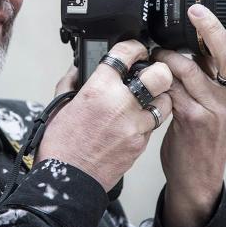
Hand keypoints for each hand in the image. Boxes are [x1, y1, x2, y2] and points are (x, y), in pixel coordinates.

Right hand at [37, 40, 173, 190]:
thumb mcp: (60, 104)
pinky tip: (134, 120)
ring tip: (145, 98)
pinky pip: (154, 124)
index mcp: (99, 88)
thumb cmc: (62, 145)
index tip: (136, 49)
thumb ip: (72, 81)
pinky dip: (148, 119)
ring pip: (165, 101)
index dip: (135, 46)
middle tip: (151, 72)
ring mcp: (135, 125)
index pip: (127, 52)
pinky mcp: (141, 143)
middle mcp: (121, 104)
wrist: (69, 180)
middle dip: (159, 70)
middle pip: (160, 75)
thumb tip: (80, 67)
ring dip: (157, 97)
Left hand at [153, 4, 225, 226]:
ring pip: (189, 67)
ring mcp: (215, 110)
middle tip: (196, 11)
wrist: (198, 173)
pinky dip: (159, 75)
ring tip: (157, 51)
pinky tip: (152, 74)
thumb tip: (201, 32)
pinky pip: (172, 85)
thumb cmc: (208, 129)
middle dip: (210, 28)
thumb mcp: (223, 100)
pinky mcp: (192, 118)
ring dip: (168, 54)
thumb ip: (217, 70)